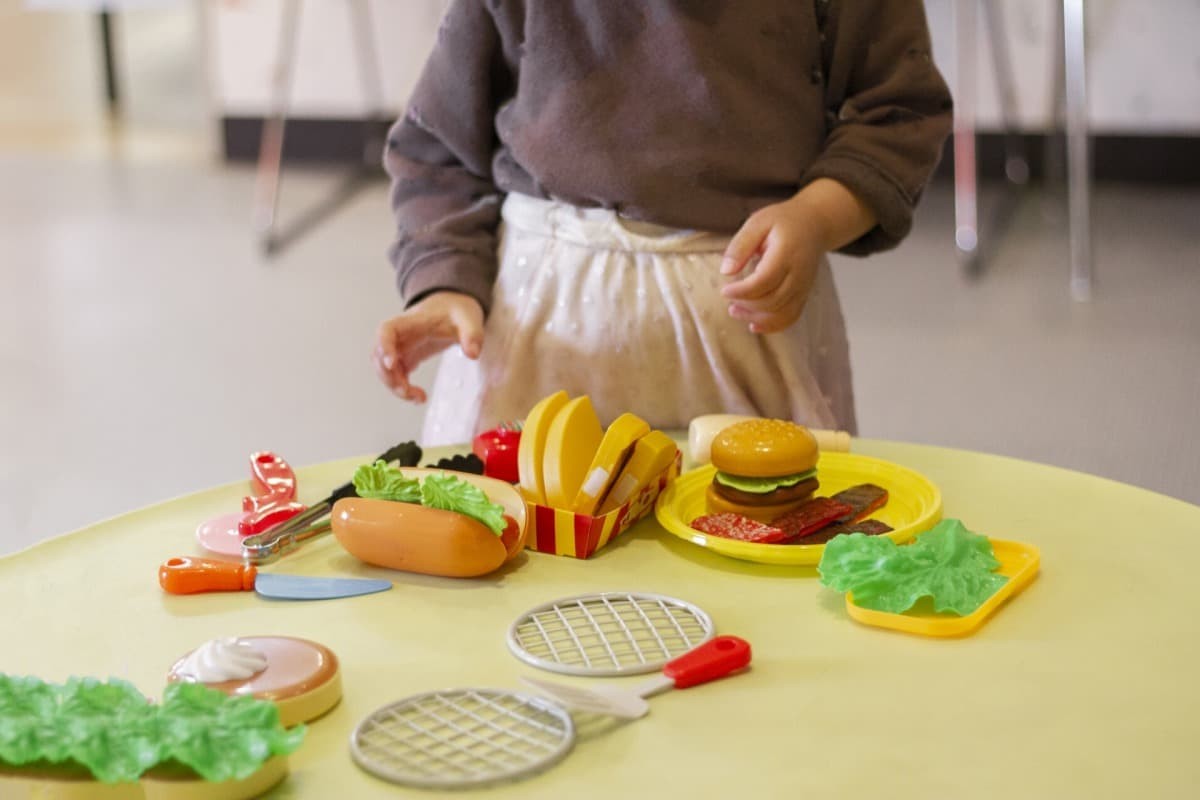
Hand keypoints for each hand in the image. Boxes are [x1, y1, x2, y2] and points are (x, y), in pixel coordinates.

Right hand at [373, 291, 483, 402]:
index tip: (391, 364)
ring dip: (395, 386)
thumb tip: (473, 354)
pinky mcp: (406, 358)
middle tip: (408, 392)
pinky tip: (420, 397)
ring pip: (384, 370)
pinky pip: (396, 376)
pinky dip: (403, 389)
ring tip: (419, 398)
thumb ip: (472, 334)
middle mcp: (400, 336)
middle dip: (389, 377)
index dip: (384, 346)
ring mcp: (401, 348)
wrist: (454, 308)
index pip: (386, 330)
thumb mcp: (469, 319)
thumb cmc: (457, 311)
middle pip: (379, 355)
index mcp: (410, 322)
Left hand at [720, 195, 825, 334]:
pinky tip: (754, 325)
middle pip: (772, 300)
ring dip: (756, 318)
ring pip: (781, 313)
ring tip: (735, 311)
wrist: (814, 224)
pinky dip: (773, 326)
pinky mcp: (804, 294)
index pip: (764, 281)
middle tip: (728, 298)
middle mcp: (798, 274)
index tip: (724, 290)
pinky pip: (791, 317)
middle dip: (746, 305)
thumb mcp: (758, 222)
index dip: (742, 291)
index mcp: (786, 254)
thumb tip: (726, 271)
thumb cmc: (783, 222)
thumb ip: (741, 245)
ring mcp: (803, 287)